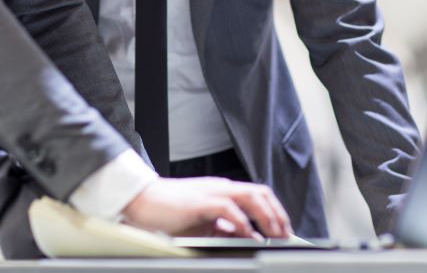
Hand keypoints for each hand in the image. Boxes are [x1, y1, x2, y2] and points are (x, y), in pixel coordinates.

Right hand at [121, 177, 292, 238]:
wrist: (141, 201)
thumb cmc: (167, 212)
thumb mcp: (202, 223)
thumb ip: (222, 228)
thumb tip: (245, 238)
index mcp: (222, 191)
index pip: (257, 195)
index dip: (274, 211)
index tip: (283, 230)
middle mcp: (221, 188)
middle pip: (260, 193)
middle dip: (277, 213)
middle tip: (285, 235)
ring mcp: (211, 192)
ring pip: (250, 196)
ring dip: (267, 215)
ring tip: (275, 234)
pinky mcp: (201, 201)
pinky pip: (228, 208)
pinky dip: (243, 222)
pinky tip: (249, 235)